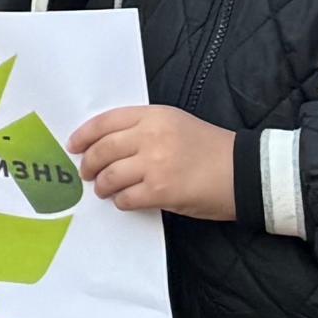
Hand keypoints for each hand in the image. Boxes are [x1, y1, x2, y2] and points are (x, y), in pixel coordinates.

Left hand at [70, 105, 239, 219]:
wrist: (244, 171)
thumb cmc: (211, 148)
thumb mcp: (176, 123)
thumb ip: (143, 128)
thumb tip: (106, 144)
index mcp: (154, 116)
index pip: (106, 122)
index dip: (84, 135)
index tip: (73, 146)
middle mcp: (151, 136)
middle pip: (103, 150)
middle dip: (89, 164)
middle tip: (86, 173)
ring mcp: (155, 164)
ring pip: (110, 176)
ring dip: (102, 186)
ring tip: (105, 189)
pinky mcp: (161, 191)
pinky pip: (126, 198)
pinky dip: (121, 201)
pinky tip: (126, 200)